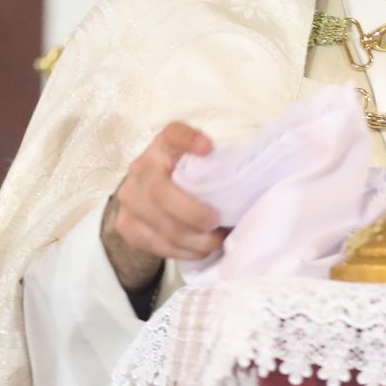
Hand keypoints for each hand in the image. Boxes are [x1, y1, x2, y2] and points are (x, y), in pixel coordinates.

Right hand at [103, 122, 223, 293]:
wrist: (144, 199)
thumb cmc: (184, 179)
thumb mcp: (196, 166)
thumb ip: (215, 168)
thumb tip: (259, 185)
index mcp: (164, 146)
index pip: (173, 135)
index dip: (188, 139)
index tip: (209, 147)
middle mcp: (142, 168)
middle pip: (160, 190)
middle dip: (191, 211)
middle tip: (216, 221)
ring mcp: (130, 198)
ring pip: (159, 223)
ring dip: (193, 238)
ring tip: (215, 242)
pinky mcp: (126, 225)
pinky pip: (156, 243)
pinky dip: (183, 250)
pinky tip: (200, 250)